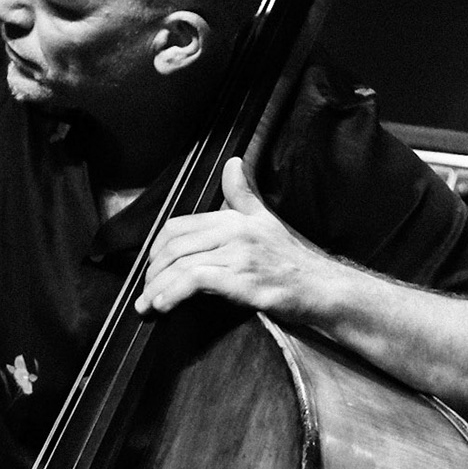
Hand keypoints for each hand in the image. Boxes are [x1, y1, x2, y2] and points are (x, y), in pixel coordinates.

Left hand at [135, 157, 342, 319]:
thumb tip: (233, 163)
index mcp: (234, 218)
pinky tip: (163, 305)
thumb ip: (243, 195)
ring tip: (145, 305)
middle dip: (152, 270)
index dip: (156, 247)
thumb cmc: (292, 260)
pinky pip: (197, 281)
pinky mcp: (245, 281)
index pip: (179, 226)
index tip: (150, 267)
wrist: (323, 289)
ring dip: (156, 287)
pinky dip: (173, 293)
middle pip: (175, 246)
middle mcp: (235, 232)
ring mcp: (240, 256)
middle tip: (144, 290)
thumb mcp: (265, 220)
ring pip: (182, 265)